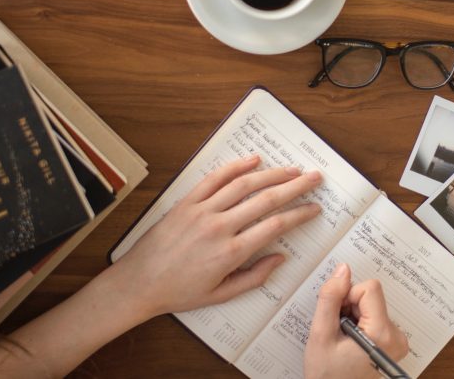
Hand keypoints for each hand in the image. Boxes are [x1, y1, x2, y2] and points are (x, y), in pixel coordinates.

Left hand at [109, 155, 322, 318]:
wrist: (138, 283)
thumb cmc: (179, 292)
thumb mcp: (221, 295)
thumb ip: (254, 277)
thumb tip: (280, 258)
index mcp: (231, 253)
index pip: (275, 226)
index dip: (300, 214)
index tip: (315, 208)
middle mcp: (219, 227)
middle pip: (266, 199)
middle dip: (295, 186)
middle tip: (315, 178)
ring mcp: (202, 211)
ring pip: (244, 185)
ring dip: (272, 174)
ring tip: (292, 169)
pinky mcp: (187, 202)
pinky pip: (214, 179)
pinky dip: (235, 167)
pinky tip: (253, 160)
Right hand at [304, 263, 408, 378]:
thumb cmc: (327, 375)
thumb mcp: (321, 334)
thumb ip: (330, 298)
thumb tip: (343, 270)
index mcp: (383, 333)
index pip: (369, 289)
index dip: (347, 297)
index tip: (337, 317)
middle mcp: (397, 336)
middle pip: (371, 297)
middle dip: (349, 307)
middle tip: (338, 331)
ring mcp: (397, 340)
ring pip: (371, 305)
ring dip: (353, 316)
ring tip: (343, 339)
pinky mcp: (393, 342)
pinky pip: (375, 317)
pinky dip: (359, 323)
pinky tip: (350, 342)